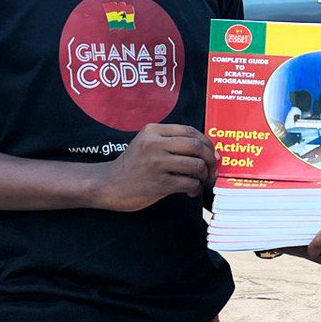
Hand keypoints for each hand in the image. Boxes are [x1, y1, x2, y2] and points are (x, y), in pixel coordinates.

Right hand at [91, 124, 216, 211]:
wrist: (108, 185)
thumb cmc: (132, 166)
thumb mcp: (146, 143)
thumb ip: (171, 141)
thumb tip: (206, 149)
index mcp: (153, 130)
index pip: (190, 131)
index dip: (206, 143)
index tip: (211, 153)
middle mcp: (155, 144)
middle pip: (196, 146)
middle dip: (210, 159)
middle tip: (211, 169)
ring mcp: (156, 164)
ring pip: (196, 165)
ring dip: (204, 175)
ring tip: (201, 181)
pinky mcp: (158, 184)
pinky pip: (189, 183)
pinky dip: (195, 188)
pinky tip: (190, 191)